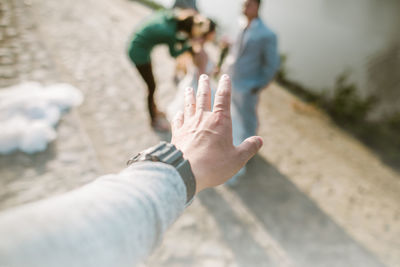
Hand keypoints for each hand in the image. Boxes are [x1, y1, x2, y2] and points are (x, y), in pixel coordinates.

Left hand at [171, 74, 262, 192]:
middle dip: (204, 85)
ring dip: (190, 96)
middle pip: (203, 97)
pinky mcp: (177, 134)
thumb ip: (249, 148)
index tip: (225, 76)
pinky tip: (178, 113)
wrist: (185, 171)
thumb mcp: (237, 159)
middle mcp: (203, 118)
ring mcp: (188, 125)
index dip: (225, 86)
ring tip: (189, 88)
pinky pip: (177, 120)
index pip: (224, 97)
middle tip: (203, 76)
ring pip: (189, 106)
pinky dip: (178, 115)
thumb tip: (259, 140)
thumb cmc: (214, 165)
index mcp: (220, 121)